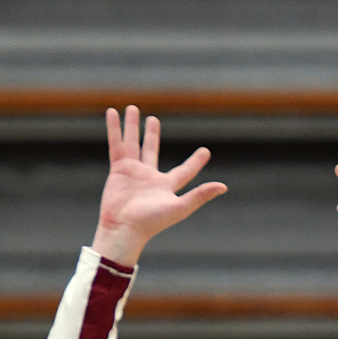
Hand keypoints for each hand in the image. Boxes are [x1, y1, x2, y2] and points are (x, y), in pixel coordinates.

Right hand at [89, 106, 225, 265]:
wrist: (124, 229)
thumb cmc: (152, 222)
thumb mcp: (180, 207)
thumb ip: (200, 195)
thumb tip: (224, 186)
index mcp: (167, 186)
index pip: (184, 171)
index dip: (195, 162)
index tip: (205, 151)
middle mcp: (149, 177)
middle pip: (151, 150)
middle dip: (151, 135)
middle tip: (153, 120)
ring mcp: (133, 172)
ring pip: (133, 144)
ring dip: (132, 127)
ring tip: (132, 109)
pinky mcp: (118, 169)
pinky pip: (116, 144)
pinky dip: (115, 129)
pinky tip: (114, 113)